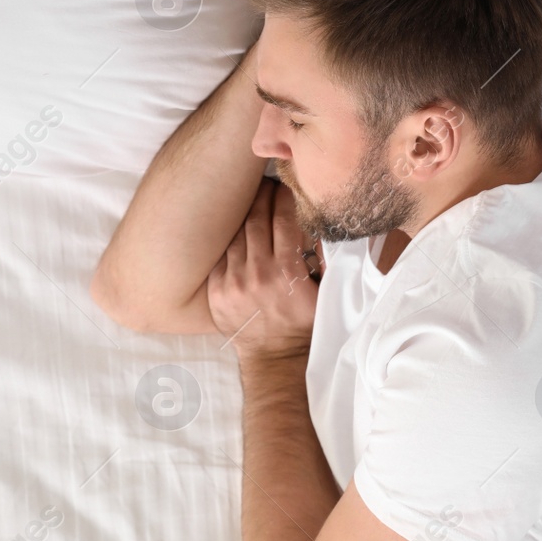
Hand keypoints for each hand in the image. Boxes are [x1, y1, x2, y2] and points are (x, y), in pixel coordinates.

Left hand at [209, 178, 318, 368]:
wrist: (276, 357)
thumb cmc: (305, 323)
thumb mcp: (325, 292)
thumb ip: (322, 258)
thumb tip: (320, 224)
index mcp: (286, 270)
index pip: (283, 220)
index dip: (284, 197)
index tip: (286, 185)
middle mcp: (257, 272)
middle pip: (255, 220)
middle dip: (261, 197)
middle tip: (265, 183)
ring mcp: (233, 281)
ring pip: (236, 234)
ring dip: (243, 214)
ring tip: (249, 200)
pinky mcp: (216, 290)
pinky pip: (221, 255)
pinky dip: (229, 239)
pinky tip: (235, 230)